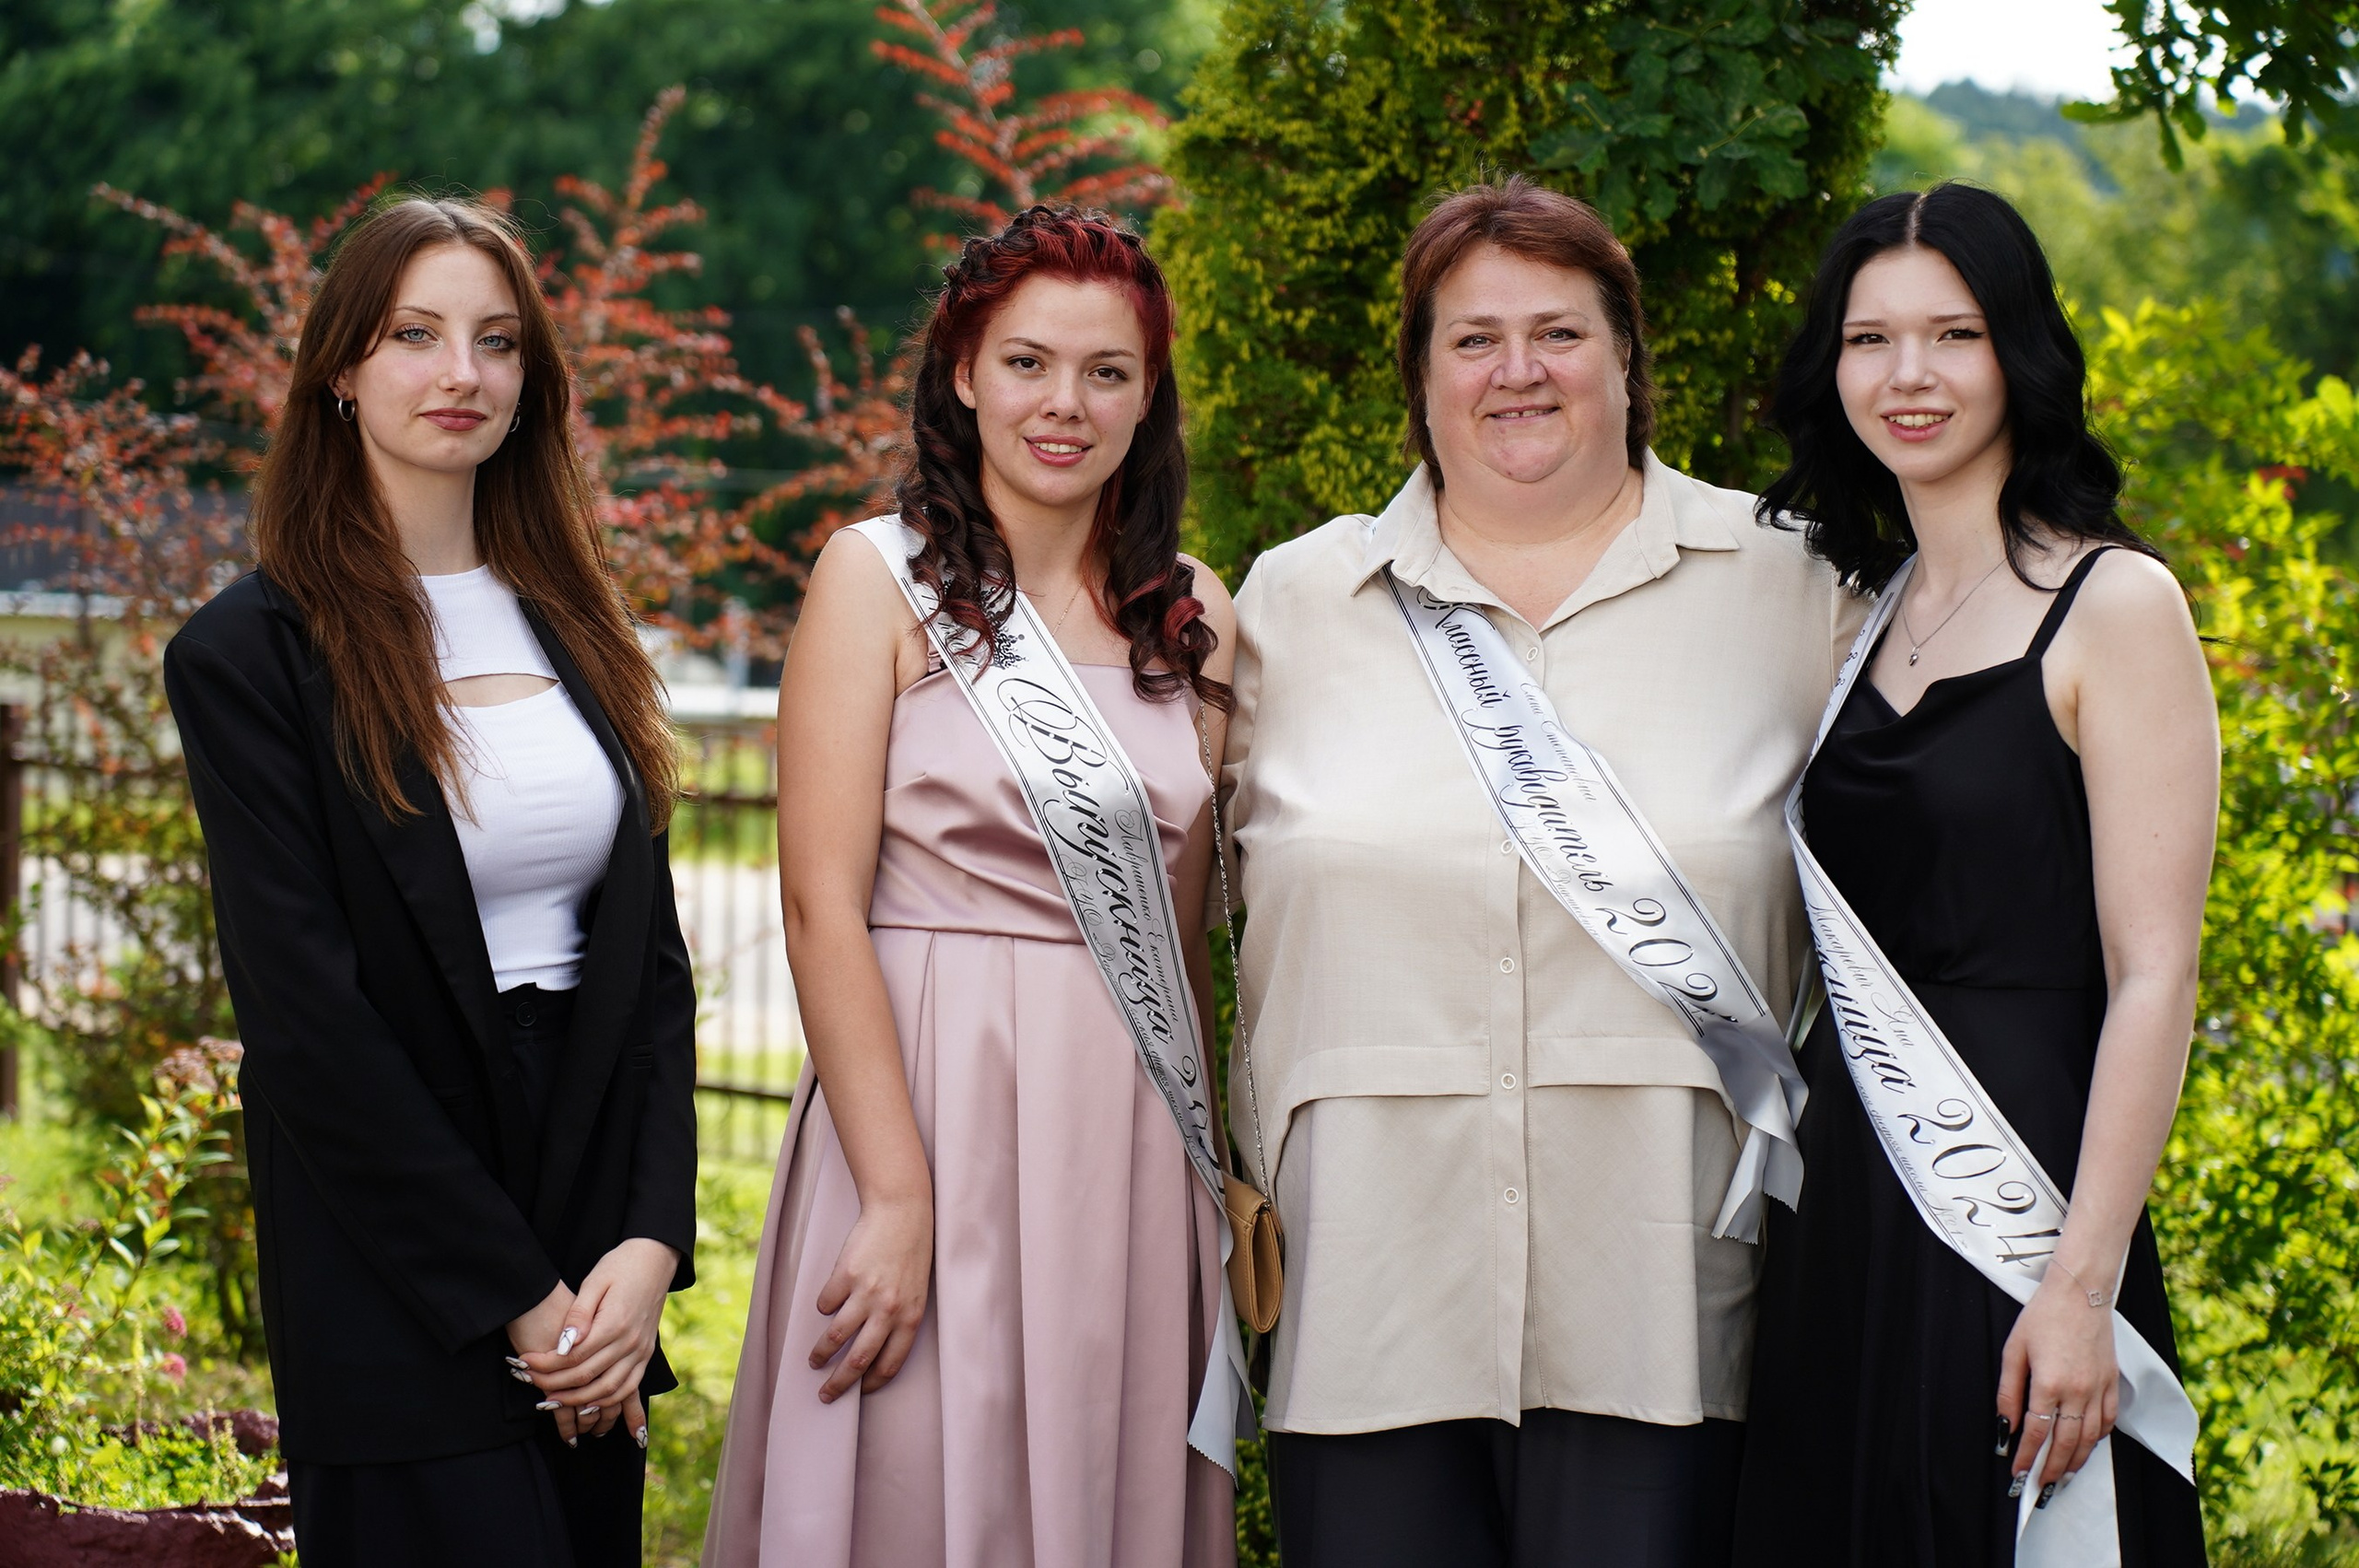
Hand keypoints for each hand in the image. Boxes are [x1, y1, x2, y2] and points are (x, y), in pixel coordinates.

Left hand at [517, 1238, 678, 1443]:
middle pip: (587, 1377)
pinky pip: (629, 1388)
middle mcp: (630, 1342)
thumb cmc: (620, 1266)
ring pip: (609, 1390)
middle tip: (530, 1381)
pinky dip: (608, 1401)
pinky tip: (588, 1404)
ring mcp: (641, 1351)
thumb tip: (563, 1344)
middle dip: (554, 1384)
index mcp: (615, 1323)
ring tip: (553, 1400)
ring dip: (579, 1401)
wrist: (656, 1259)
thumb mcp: (594, 1281)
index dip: (545, 1364)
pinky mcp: (646, 1354)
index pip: (574, 1357)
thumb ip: (579, 1315)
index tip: (523, 1362)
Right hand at [810, 1196, 930, 1402]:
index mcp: (910, 1317)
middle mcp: (888, 1310)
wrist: (902, 1212)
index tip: (859, 1391)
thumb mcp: (916, 1292)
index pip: (890, 1364)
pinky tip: (827, 1303)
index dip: (871, 1383)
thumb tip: (872, 1350)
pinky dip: (824, 1307)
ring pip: (835, 1337)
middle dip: (839, 1384)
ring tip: (814, 1360)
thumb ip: (898, 1320)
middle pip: (858, 1360)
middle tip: (826, 1394)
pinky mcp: (845, 1276)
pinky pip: (825, 1303)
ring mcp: (865, 1293)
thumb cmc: (911, 1253)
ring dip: (821, 1354)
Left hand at [1997, 1271, 2119, 1502]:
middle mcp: (2078, 1391)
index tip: (2017, 1473)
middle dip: (2051, 1468)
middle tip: (2040, 1486)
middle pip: (2066, 1443)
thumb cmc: (2042, 1317)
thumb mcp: (2014, 1351)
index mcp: (2049, 1383)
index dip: (2026, 1456)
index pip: (2036, 1432)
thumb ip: (2008, 1391)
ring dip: (2076, 1461)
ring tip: (2062, 1476)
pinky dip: (2097, 1439)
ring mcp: (2099, 1388)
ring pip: (2090, 1437)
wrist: (2080, 1292)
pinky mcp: (2113, 1383)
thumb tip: (2004, 1425)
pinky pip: (2108, 1421)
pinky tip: (2086, 1447)